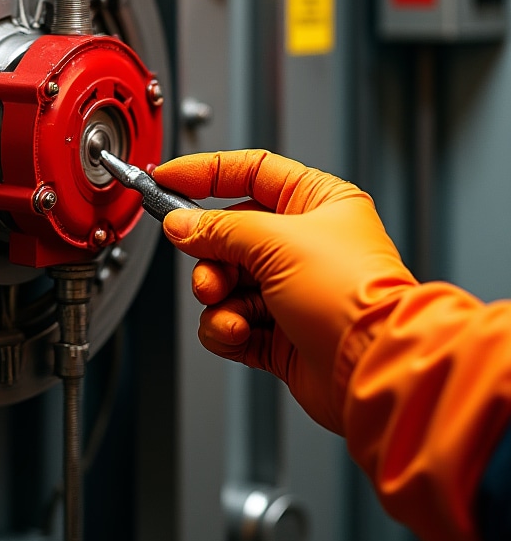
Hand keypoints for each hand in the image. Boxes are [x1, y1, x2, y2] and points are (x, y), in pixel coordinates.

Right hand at [154, 149, 416, 432]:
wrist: (372, 369)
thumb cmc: (353, 298)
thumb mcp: (277, 242)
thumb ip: (219, 228)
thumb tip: (181, 224)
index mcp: (317, 203)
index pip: (250, 171)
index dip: (204, 172)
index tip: (167, 178)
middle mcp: (305, 244)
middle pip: (229, 234)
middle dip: (210, 257)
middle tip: (209, 272)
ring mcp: (291, 290)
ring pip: (225, 282)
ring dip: (218, 298)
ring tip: (230, 310)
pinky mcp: (280, 333)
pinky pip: (230, 321)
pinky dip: (226, 329)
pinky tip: (238, 333)